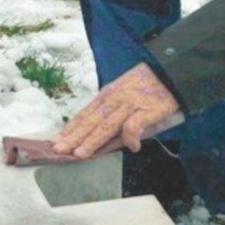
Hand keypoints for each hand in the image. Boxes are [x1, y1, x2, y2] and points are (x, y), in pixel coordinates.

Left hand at [52, 63, 181, 157]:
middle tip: (58, 150)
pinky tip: (133, 148)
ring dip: (92, 140)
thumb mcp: (122, 95)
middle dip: (73, 137)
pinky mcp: (147, 109)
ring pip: (106, 124)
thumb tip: (96, 137)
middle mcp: (113, 99)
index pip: (84, 115)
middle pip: (90, 121)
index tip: (55, 141)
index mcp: (105, 96)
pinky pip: (135, 124)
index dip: (69, 129)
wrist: (169, 71)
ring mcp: (129, 104)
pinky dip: (132, 136)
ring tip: (79, 154)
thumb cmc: (145, 86)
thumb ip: (110, 114)